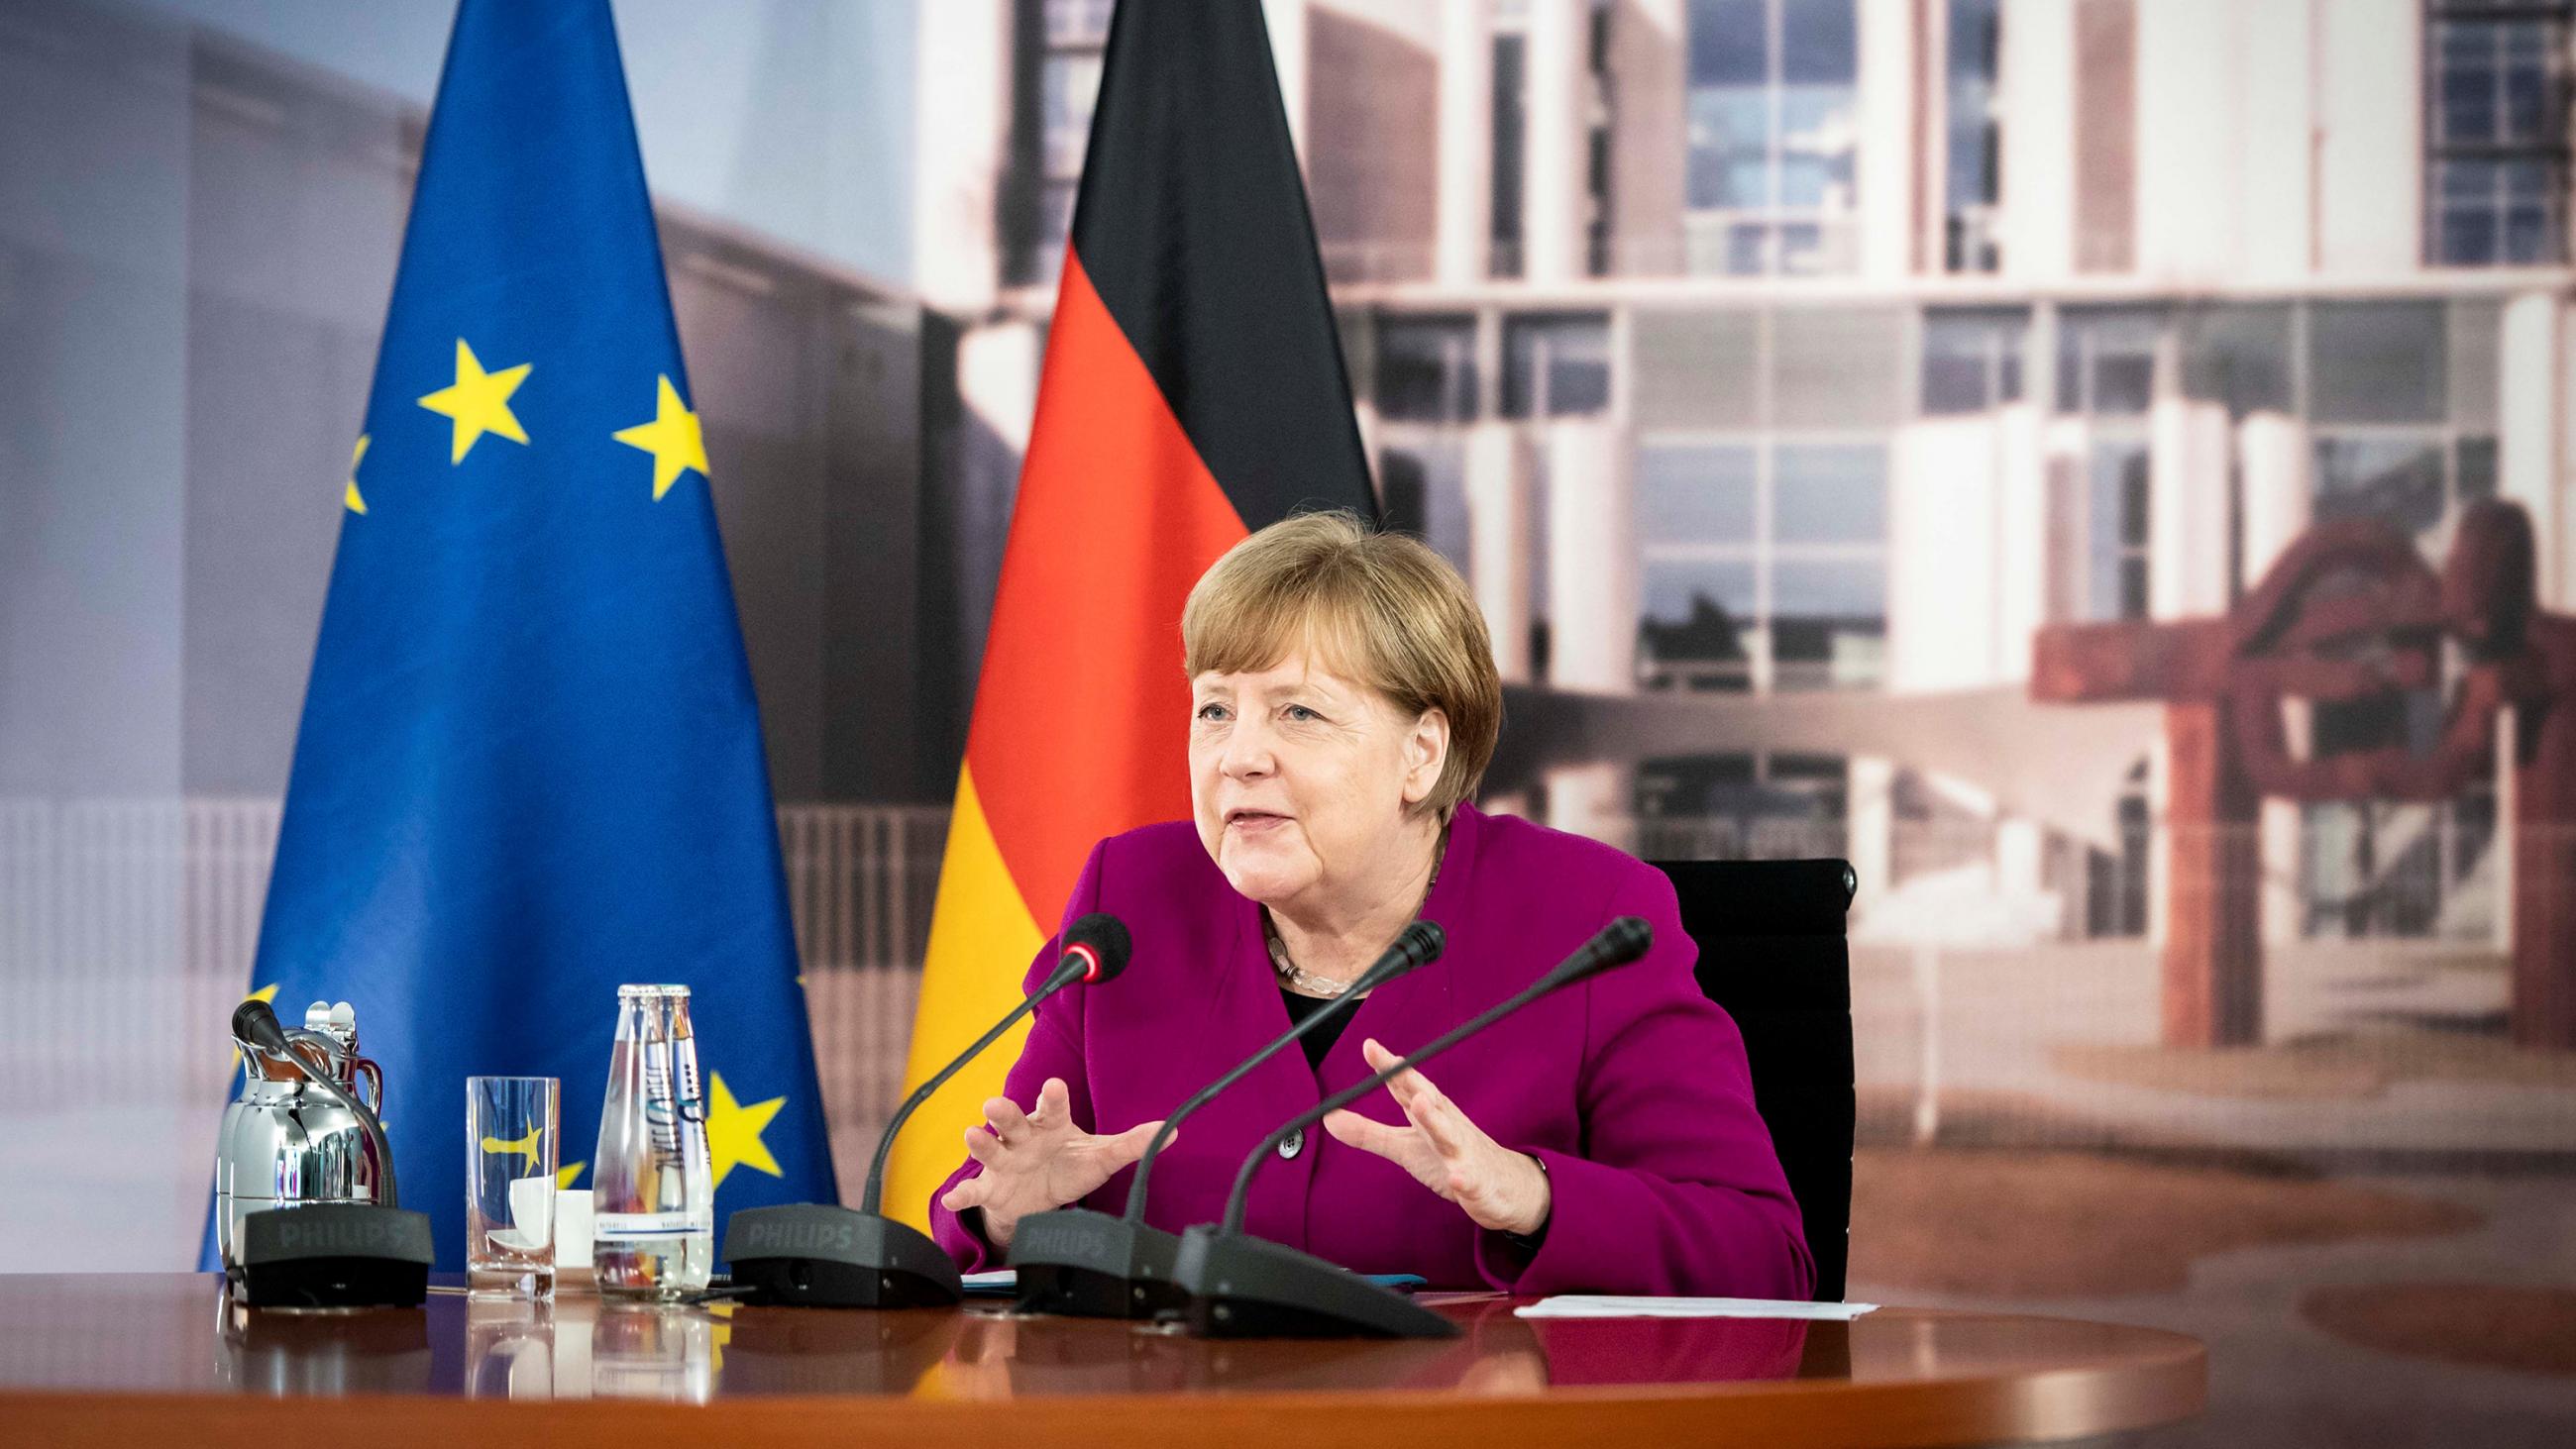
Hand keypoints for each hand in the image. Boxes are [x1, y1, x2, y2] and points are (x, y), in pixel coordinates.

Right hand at [937, 1077, 1165, 1249]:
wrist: (1039, 1196)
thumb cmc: (1069, 1165)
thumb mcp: (1101, 1156)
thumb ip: (1132, 1144)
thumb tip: (1174, 1131)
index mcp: (1051, 1124)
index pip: (1052, 1106)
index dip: (1052, 1096)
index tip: (1054, 1086)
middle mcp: (1024, 1136)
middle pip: (1012, 1120)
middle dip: (1003, 1112)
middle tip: (994, 1104)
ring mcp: (1005, 1161)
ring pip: (990, 1147)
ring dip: (980, 1142)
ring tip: (971, 1134)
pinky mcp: (991, 1188)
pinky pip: (975, 1191)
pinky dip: (962, 1195)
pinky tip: (952, 1200)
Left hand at [1322, 1038, 1550, 1236]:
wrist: (1505, 1187)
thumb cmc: (1450, 1157)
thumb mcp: (1404, 1146)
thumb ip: (1367, 1132)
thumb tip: (1328, 1117)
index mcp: (1430, 1113)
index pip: (1406, 1087)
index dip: (1389, 1068)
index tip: (1369, 1045)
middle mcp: (1448, 1126)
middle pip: (1429, 1100)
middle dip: (1412, 1081)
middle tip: (1393, 1062)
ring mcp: (1464, 1154)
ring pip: (1449, 1135)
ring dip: (1435, 1119)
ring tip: (1419, 1104)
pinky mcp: (1477, 1184)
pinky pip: (1470, 1181)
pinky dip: (1464, 1180)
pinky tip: (1457, 1179)